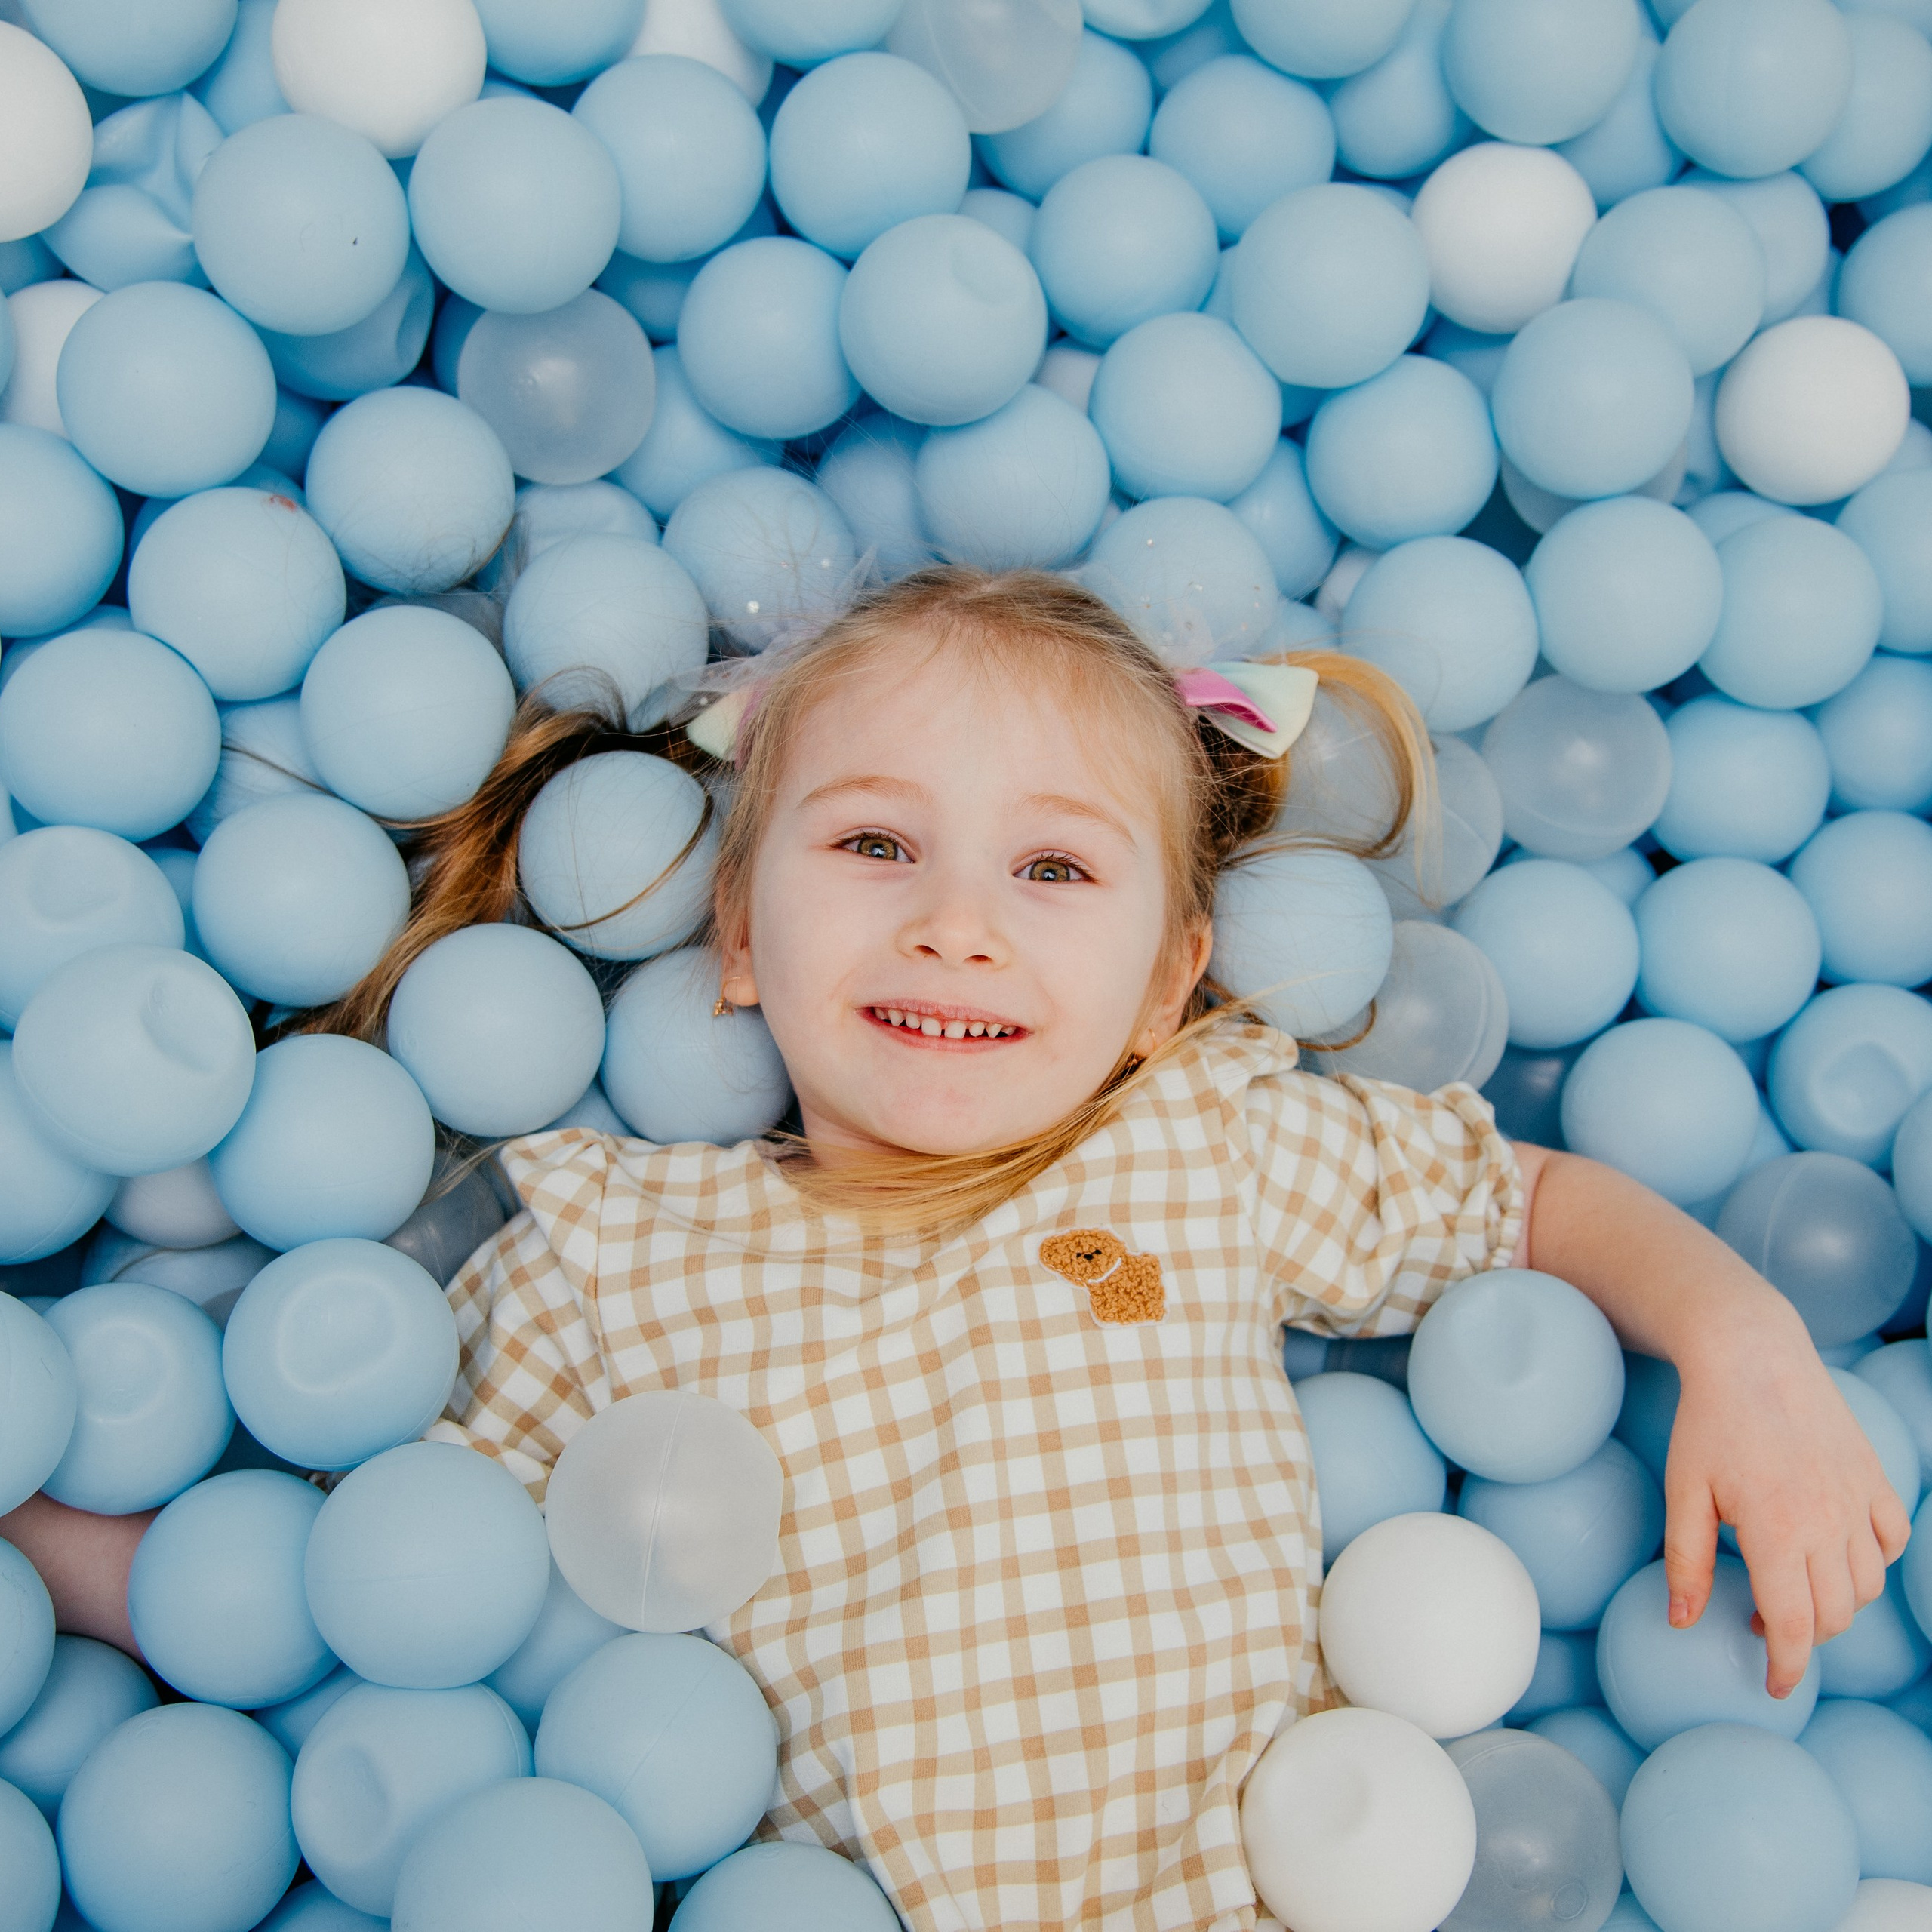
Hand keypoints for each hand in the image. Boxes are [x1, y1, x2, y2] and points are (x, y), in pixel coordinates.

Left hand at [1664, 1307, 1910, 1698]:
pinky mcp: (1875, 1478)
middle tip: (1765, 1621)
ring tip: (1793, 1584)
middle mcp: (1829, 1523)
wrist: (1751, 1351)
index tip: (1774, 1686)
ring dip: (1836, 1602)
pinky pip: (1892, 1541)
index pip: (1795, 1629)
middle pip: (1835, 1617)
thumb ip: (1687, 1561)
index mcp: (1777, 1531)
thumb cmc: (1708, 1421)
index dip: (1787, 1669)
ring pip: (1867, 1586)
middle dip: (1804, 1636)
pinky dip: (1873, 1561)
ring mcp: (1859, 1500)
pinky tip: (1836, 1551)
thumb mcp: (1684, 1491)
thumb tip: (1683, 1623)